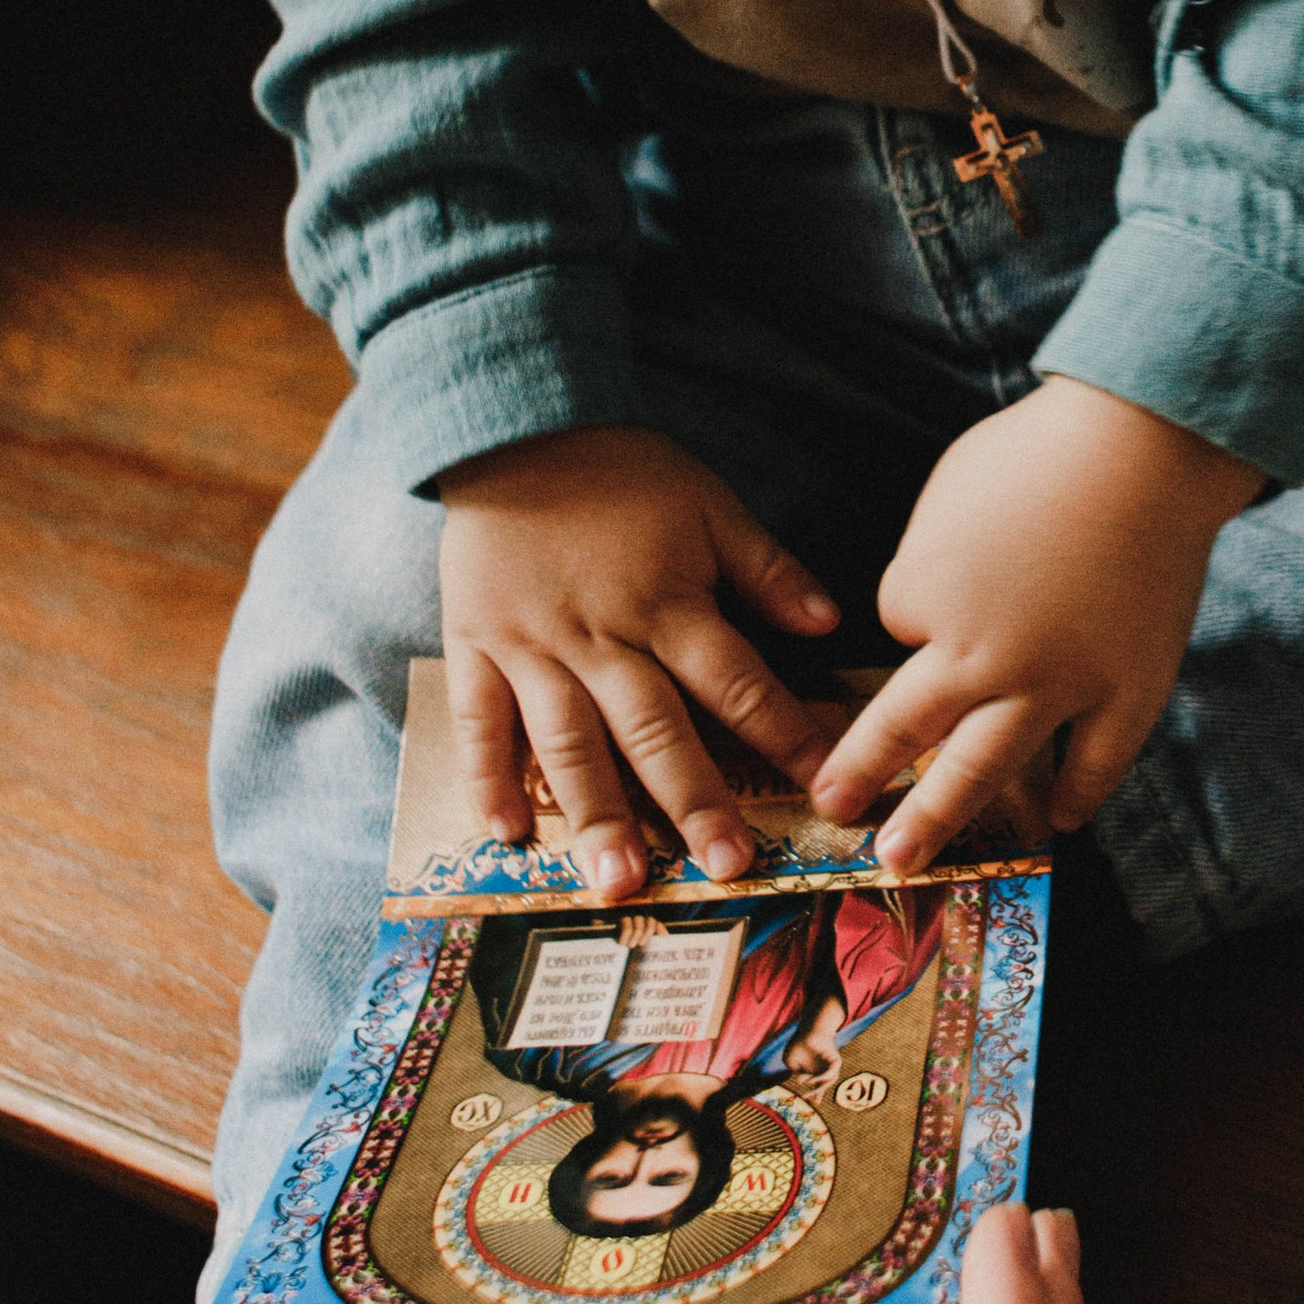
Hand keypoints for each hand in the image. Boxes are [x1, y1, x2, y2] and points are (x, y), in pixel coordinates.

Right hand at [439, 423, 841, 891]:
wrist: (510, 423)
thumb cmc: (617, 467)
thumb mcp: (707, 503)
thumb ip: (766, 569)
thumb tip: (828, 624)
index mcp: (667, 604)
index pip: (738, 684)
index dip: (785, 736)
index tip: (823, 787)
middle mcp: (600, 638)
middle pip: (654, 732)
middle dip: (695, 804)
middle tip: (726, 868)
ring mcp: (530, 648)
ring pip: (567, 745)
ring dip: (596, 816)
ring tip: (619, 880)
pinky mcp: (474, 646)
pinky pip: (480, 721)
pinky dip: (489, 777)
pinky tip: (505, 834)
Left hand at [806, 378, 1259, 876]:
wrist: (1145, 449)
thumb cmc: (1037, 456)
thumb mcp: (948, 497)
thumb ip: (932, 563)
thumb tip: (939, 608)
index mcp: (926, 600)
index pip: (897, 625)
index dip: (920, 609)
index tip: (949, 585)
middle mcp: (981, 658)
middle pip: (909, 731)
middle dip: (865, 778)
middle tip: (837, 814)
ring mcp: (1058, 685)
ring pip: (986, 769)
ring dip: (940, 819)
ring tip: (906, 862)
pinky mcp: (1126, 692)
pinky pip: (1096, 762)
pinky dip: (1077, 794)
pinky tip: (1058, 819)